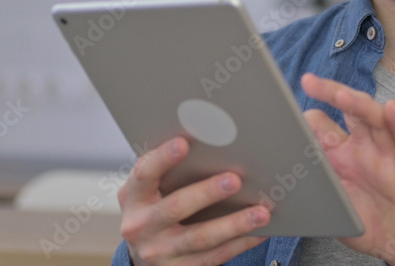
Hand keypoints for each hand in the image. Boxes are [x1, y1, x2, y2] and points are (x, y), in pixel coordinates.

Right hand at [118, 137, 270, 264]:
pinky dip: (240, 243)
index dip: (162, 158)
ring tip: (261, 212)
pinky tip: (260, 232)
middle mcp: (140, 227)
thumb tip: (210, 140)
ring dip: (234, 224)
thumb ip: (168, 170)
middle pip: (176, 208)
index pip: (144, 175)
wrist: (144, 252)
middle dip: (207, 193)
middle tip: (235, 179)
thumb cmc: (154, 206)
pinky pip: (214, 257)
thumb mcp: (150, 190)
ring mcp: (160, 252)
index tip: (183, 143)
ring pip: (200, 238)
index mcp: (133, 197)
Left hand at [301, 73, 394, 265]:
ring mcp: (387, 151)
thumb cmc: (360, 216)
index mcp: (340, 150)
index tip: (285, 111)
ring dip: (359, 104)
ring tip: (341, 94)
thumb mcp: (329, 197)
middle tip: (309, 81)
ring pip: (375, 119)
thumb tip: (280, 161)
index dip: (305, 120)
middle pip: (350, 109)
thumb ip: (311, 178)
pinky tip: (391, 109)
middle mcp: (363, 144)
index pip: (322, 123)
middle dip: (330, 93)